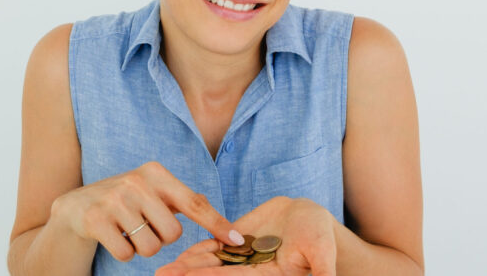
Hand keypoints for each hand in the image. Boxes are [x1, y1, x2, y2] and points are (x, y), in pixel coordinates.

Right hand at [49, 161, 244, 261]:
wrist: (73, 208)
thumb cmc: (123, 201)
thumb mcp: (152, 193)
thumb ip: (183, 201)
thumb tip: (225, 223)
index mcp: (155, 173)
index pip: (194, 202)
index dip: (217, 223)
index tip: (238, 240)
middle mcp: (136, 181)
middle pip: (173, 233)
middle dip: (161, 239)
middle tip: (144, 227)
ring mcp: (114, 198)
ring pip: (151, 247)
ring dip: (141, 248)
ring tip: (127, 231)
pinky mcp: (94, 219)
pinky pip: (126, 255)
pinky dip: (123, 254)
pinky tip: (111, 236)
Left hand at [156, 196, 337, 275]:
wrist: (311, 215)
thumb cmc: (321, 235)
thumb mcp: (322, 254)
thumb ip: (322, 272)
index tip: (190, 275)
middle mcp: (252, 269)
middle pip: (217, 273)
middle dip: (191, 275)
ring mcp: (243, 255)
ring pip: (212, 261)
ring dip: (188, 265)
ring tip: (164, 270)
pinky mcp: (239, 239)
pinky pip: (216, 245)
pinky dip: (200, 249)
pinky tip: (181, 254)